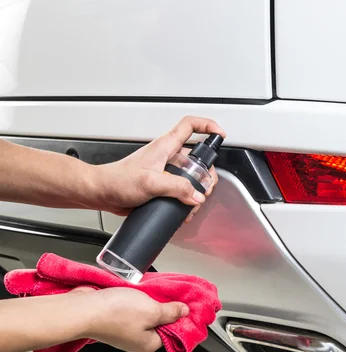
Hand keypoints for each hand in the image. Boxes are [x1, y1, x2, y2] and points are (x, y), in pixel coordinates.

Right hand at [77, 287, 188, 351]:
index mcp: (149, 344)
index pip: (173, 331)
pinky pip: (133, 307)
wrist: (83, 309)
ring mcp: (125, 329)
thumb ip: (171, 312)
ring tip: (154, 289)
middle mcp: (137, 339)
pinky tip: (140, 289)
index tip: (186, 302)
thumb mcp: (153, 310)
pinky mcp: (115, 317)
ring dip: (150, 300)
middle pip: (160, 321)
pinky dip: (138, 298)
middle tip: (170, 292)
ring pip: (146, 312)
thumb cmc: (116, 313)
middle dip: (165, 306)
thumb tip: (184, 312)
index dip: (180, 316)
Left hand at [93, 116, 225, 221]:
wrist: (102, 193)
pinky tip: (183, 210)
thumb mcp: (150, 182)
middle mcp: (168, 156)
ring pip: (192, 177)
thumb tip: (197, 195)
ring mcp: (166, 171)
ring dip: (196, 192)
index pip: (190, 125)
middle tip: (205, 188)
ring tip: (192, 204)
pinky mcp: (163, 185)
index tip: (220, 135)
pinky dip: (187, 200)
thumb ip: (176, 187)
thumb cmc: (117, 180)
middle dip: (206, 174)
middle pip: (198, 158)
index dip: (207, 126)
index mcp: (166, 146)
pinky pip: (182, 190)